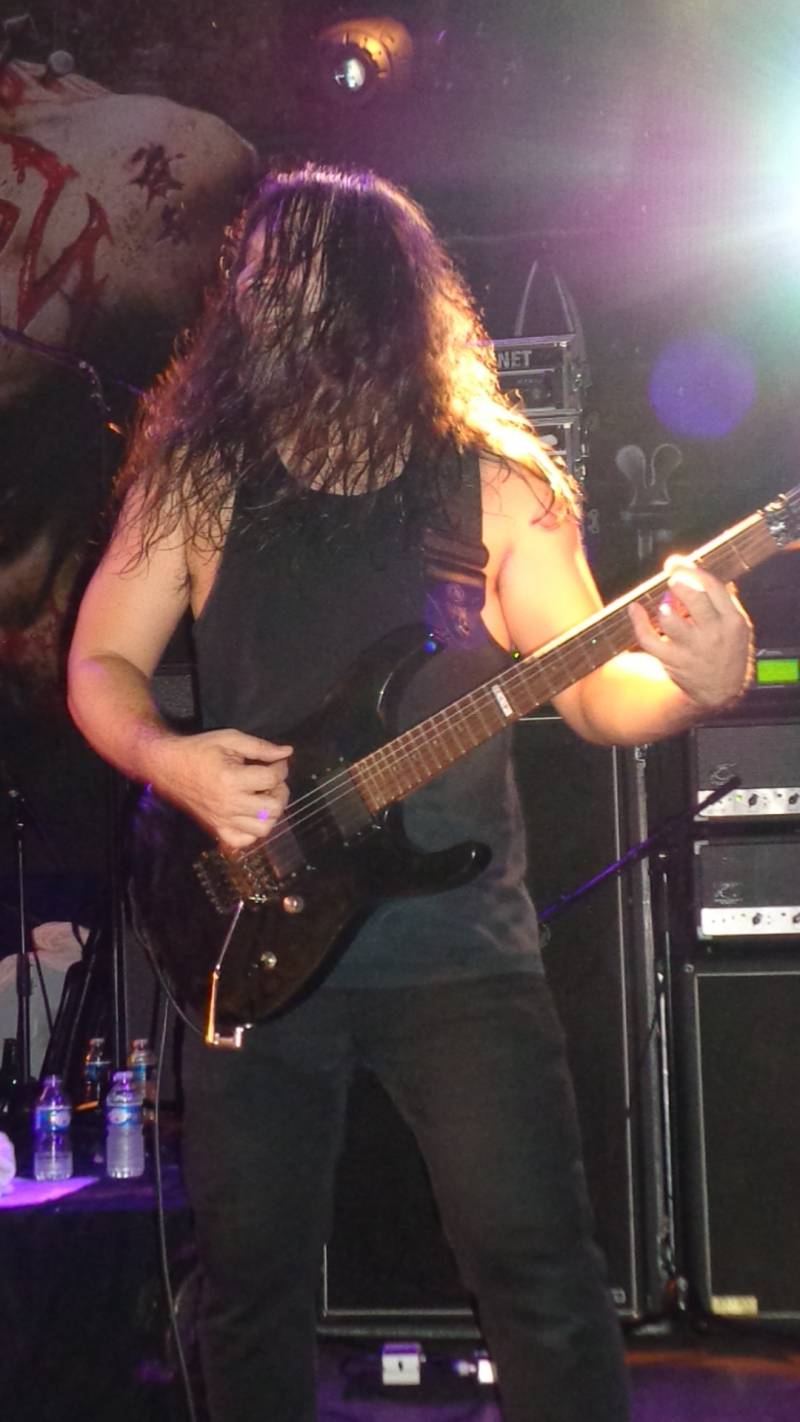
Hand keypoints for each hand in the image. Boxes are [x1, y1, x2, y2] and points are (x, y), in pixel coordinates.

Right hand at [150, 728, 291, 849]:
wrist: (168, 766)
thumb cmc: (199, 750)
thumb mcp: (230, 739)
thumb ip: (260, 747)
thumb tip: (287, 752)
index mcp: (232, 779)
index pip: (272, 778)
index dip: (281, 767)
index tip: (277, 762)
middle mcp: (229, 804)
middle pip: (274, 807)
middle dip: (281, 790)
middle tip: (272, 780)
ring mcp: (223, 820)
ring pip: (264, 828)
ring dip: (271, 812)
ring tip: (264, 797)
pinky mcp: (217, 828)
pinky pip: (243, 841)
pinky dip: (253, 831)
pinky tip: (252, 814)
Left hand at [628, 557, 753, 711]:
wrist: (722, 690)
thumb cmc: (728, 651)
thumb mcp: (738, 626)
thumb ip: (725, 600)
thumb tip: (703, 572)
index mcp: (732, 620)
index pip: (713, 587)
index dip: (692, 570)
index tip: (678, 563)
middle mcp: (713, 633)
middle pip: (694, 599)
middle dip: (679, 582)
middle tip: (671, 578)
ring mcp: (692, 648)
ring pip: (670, 620)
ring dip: (663, 607)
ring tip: (663, 604)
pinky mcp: (672, 660)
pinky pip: (649, 638)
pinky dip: (638, 621)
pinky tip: (634, 609)